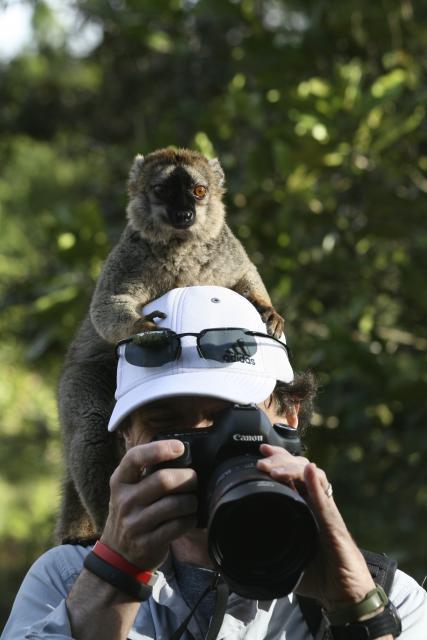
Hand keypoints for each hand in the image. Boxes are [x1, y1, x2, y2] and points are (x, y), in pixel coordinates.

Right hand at [101, 440, 197, 569]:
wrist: (118, 553)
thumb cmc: (132, 511)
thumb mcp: (128, 489)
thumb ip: (146, 472)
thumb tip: (181, 453)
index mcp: (120, 481)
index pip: (135, 457)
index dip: (159, 449)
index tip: (180, 448)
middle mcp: (125, 501)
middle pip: (164, 480)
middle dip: (187, 477)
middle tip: (193, 479)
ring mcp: (135, 524)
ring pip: (175, 504)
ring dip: (191, 501)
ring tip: (192, 501)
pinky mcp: (148, 542)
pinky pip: (178, 525)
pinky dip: (190, 519)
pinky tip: (189, 517)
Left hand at [257, 445, 374, 609]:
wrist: (344, 593)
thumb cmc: (317, 574)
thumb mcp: (284, 557)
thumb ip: (265, 550)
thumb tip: (234, 550)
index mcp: (303, 506)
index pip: (291, 474)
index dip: (278, 458)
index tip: (262, 451)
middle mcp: (315, 504)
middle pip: (300, 468)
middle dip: (280, 459)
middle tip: (262, 461)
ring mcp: (325, 511)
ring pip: (312, 477)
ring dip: (292, 469)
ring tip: (275, 470)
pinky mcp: (335, 525)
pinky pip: (325, 501)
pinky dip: (316, 484)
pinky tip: (309, 471)